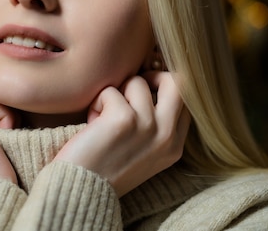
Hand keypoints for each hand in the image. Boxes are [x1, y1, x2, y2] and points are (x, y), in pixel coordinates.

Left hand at [53, 71, 189, 195]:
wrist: (82, 192)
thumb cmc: (106, 168)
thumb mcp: (143, 152)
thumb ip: (155, 125)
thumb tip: (151, 85)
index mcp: (174, 145)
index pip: (184, 100)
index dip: (162, 89)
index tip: (143, 94)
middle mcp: (167, 136)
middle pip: (176, 82)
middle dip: (152, 75)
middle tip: (131, 88)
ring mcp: (148, 126)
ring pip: (137, 82)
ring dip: (116, 93)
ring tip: (103, 115)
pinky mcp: (124, 119)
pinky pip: (110, 91)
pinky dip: (97, 102)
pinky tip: (91, 123)